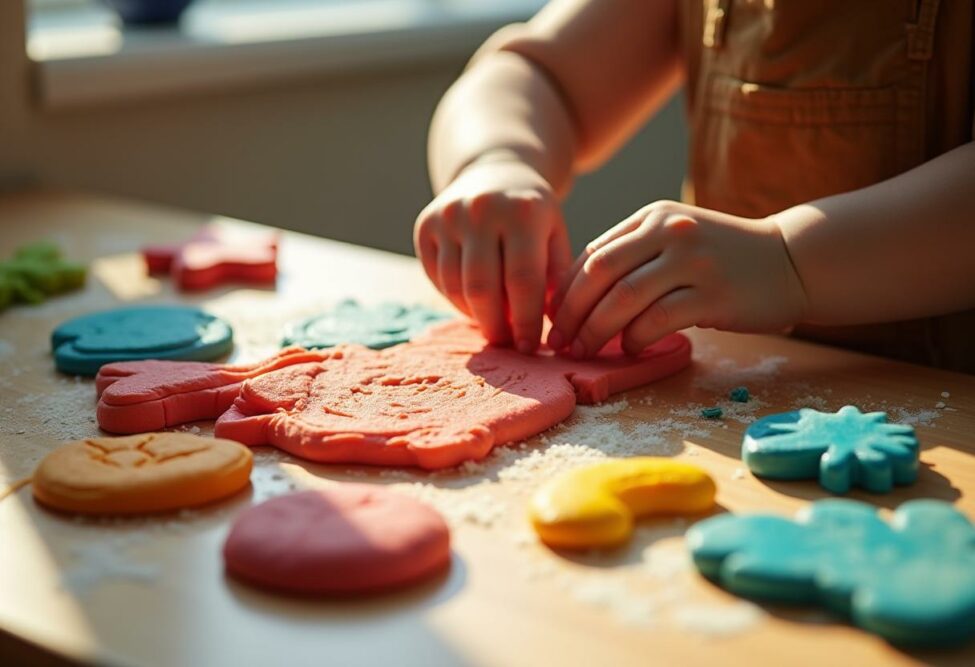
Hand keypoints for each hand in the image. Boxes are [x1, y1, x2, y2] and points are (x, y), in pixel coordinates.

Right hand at [414, 156, 571, 352]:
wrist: (496, 170)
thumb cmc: (533, 215)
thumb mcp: (556, 235)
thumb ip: (556, 278)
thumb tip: (554, 329)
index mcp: (523, 212)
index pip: (523, 280)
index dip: (526, 321)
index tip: (530, 348)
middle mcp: (482, 209)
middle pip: (483, 288)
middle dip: (495, 326)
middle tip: (507, 345)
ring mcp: (448, 215)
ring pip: (455, 286)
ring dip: (475, 315)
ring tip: (493, 325)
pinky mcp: (425, 224)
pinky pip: (438, 277)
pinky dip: (456, 299)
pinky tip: (475, 303)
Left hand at [548, 200, 806, 356]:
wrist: (792, 260)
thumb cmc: (723, 258)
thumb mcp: (675, 239)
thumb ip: (633, 255)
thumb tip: (576, 294)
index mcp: (653, 217)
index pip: (593, 254)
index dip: (565, 291)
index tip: (552, 320)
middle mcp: (670, 232)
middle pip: (600, 274)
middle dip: (571, 313)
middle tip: (558, 342)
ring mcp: (692, 261)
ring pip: (623, 298)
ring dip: (596, 331)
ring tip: (584, 351)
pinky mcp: (713, 294)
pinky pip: (657, 320)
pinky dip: (635, 339)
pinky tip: (630, 350)